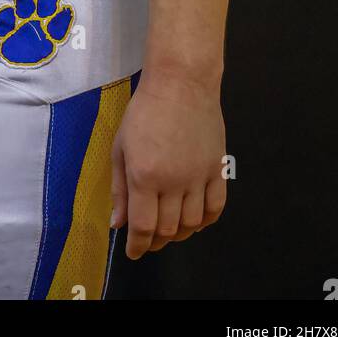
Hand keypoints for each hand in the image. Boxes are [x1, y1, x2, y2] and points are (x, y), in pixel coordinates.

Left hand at [110, 69, 227, 258]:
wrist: (181, 83)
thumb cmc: (144, 111)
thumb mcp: (121, 147)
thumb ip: (119, 188)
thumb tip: (119, 224)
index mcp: (145, 175)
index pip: (143, 226)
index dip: (137, 246)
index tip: (133, 252)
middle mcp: (174, 182)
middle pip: (168, 229)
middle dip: (155, 241)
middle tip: (147, 240)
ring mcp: (200, 177)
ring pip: (193, 224)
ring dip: (179, 234)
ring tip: (169, 229)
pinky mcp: (218, 169)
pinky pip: (216, 208)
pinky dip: (205, 221)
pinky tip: (195, 220)